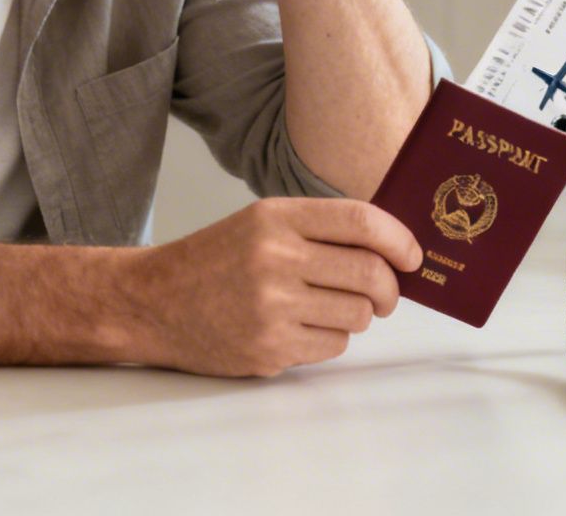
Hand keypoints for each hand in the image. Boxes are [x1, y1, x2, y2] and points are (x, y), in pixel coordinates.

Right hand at [125, 198, 423, 377]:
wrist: (152, 302)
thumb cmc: (213, 261)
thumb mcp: (261, 223)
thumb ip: (320, 229)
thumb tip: (391, 248)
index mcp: (276, 217)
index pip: (362, 221)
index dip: (400, 240)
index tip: (413, 256)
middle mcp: (275, 258)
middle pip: (370, 273)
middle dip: (390, 289)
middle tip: (387, 294)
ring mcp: (272, 306)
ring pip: (358, 315)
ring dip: (357, 315)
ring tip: (328, 308)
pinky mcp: (269, 348)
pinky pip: (334, 346)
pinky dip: (331, 339)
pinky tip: (303, 328)